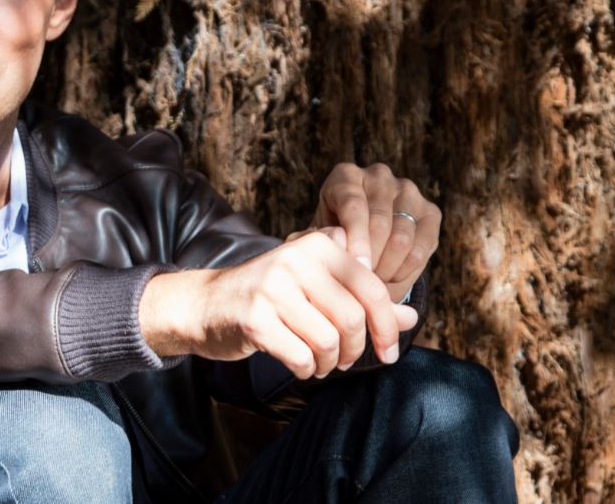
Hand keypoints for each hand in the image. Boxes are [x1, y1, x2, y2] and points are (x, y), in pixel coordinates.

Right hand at [139, 230, 419, 378]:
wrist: (204, 304)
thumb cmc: (267, 296)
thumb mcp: (317, 288)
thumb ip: (362, 299)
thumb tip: (410, 318)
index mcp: (317, 245)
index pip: (371, 288)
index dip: (387, 326)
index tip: (389, 351)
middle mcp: (295, 259)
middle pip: (352, 319)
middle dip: (355, 350)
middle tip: (343, 360)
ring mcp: (272, 288)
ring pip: (328, 341)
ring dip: (329, 363)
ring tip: (318, 362)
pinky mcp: (254, 318)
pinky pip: (300, 356)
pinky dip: (306, 369)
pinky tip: (299, 364)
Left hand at [295, 163, 440, 301]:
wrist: (360, 243)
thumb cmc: (333, 239)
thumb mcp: (316, 237)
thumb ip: (315, 240)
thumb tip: (334, 240)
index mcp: (346, 176)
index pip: (354, 205)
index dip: (355, 241)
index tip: (357, 268)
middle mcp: (378, 176)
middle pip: (380, 223)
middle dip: (370, 261)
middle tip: (360, 284)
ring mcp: (408, 191)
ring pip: (402, 238)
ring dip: (387, 269)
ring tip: (372, 283)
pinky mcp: (430, 211)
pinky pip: (422, 247)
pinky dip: (406, 270)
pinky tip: (391, 278)